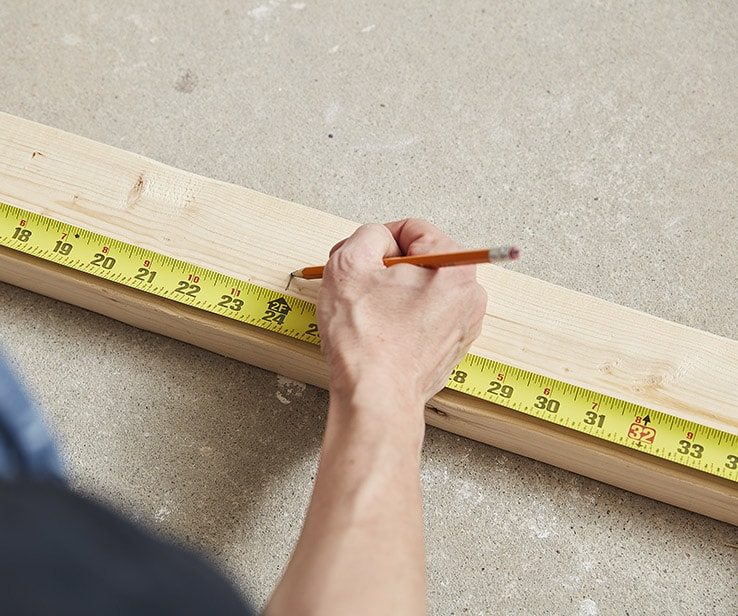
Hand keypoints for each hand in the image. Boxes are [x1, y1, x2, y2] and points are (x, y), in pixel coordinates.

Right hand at [317, 219, 487, 406]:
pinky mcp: (452, 348)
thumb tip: (378, 239)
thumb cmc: (366, 339)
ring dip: (392, 292)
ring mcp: (464, 324)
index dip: (378, 239)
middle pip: (420, 259)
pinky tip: (380, 331)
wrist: (375, 398)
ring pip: (421, 288)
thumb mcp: (349, 263)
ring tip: (367, 311)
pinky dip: (401, 316)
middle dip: (385, 267)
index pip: (414, 229)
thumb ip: (368, 235)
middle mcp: (469, 295)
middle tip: (358, 284)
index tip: (360, 258)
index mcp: (455, 268)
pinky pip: (424, 316)